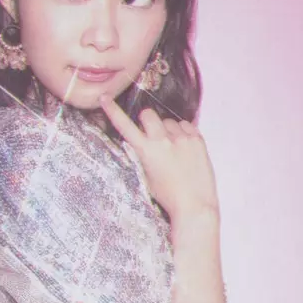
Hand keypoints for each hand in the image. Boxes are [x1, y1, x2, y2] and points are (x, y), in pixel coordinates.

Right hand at [100, 97, 219, 219]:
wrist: (195, 205)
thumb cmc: (168, 196)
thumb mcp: (147, 176)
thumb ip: (144, 154)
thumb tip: (145, 139)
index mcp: (146, 151)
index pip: (124, 126)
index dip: (113, 111)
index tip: (105, 98)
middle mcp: (163, 140)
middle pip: (148, 114)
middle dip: (147, 121)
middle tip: (151, 135)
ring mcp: (182, 138)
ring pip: (168, 120)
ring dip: (167, 129)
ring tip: (173, 149)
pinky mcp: (197, 139)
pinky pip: (185, 124)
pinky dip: (182, 132)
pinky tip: (184, 148)